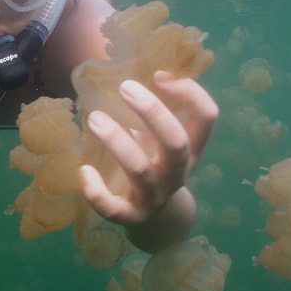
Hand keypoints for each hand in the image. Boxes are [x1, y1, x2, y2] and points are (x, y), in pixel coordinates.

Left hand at [79, 71, 218, 226]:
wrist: (157, 222)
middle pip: (175, 144)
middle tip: (125, 87)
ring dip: (117, 141)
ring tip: (93, 117)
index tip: (160, 74)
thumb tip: (121, 69)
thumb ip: (151, 115)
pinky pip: (113, 208)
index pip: (207, 118)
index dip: (190, 93)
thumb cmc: (155, 166)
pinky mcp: (130, 217)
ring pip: (140, 171)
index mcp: (191, 150)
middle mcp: (178, 174)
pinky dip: (96, 190)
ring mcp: (155, 197)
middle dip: (152, 113)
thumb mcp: (160, 141)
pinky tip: (83, 170)